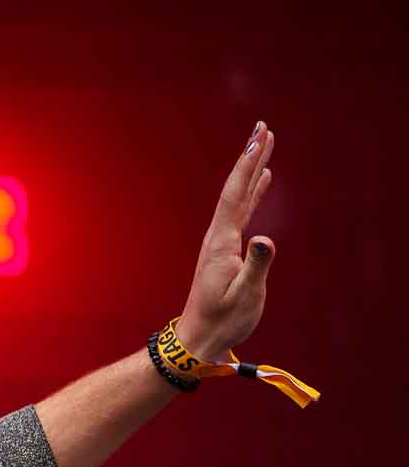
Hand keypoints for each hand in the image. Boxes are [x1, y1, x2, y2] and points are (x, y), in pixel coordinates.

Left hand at [177, 121, 278, 360]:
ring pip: (240, 197)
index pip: (236, 195)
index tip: (260, 138)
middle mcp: (219, 237)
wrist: (200, 339)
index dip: (248, 165)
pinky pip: (243, 211)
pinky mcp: (229, 251)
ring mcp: (223, 242)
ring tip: (265, 144)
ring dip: (253, 169)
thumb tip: (264, 240)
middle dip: (250, 156)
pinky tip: (263, 181)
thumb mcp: (244, 295)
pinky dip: (254, 192)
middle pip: (236, 188)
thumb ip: (256, 266)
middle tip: (264, 126)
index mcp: (222, 242)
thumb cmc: (223, 321)